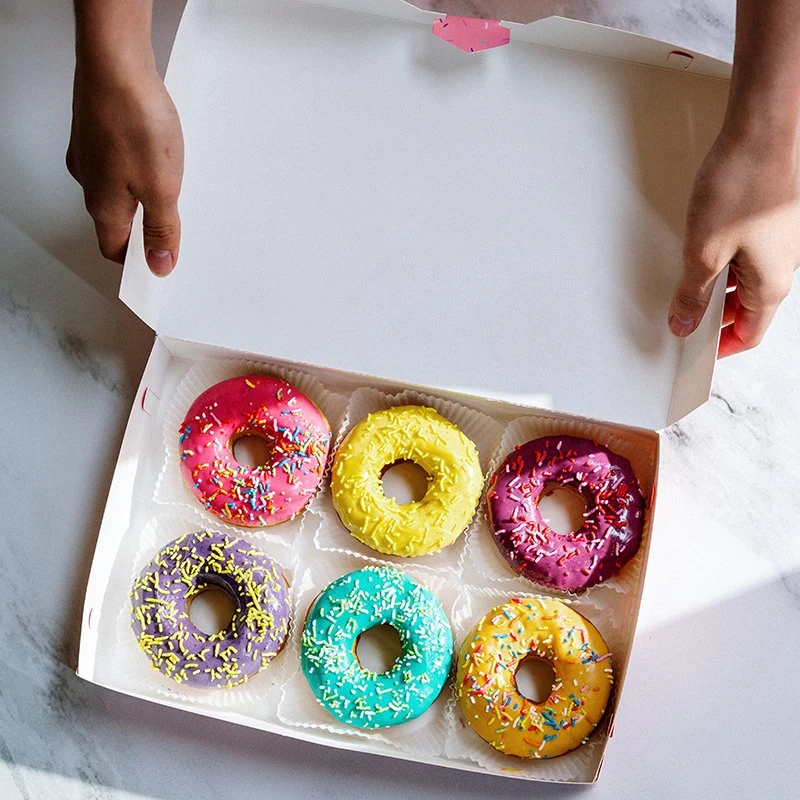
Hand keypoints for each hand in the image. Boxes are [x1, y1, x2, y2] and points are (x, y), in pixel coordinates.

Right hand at [67, 65, 183, 275]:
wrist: (114, 62)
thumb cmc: (135, 123)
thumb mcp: (161, 190)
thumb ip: (162, 230)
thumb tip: (160, 265)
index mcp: (103, 206)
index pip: (114, 248)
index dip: (136, 261)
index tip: (157, 264)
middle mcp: (89, 181)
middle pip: (116, 220)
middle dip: (144, 229)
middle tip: (172, 230)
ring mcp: (89, 152)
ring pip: (117, 188)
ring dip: (142, 196)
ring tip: (171, 190)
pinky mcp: (97, 128)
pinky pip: (117, 161)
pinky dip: (137, 168)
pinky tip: (156, 156)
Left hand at [668, 129, 798, 356]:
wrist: (762, 132)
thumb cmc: (742, 185)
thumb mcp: (703, 252)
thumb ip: (692, 294)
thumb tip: (685, 322)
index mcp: (772, 284)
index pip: (750, 334)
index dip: (721, 347)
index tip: (697, 351)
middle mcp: (784, 266)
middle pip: (749, 309)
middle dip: (716, 318)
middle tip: (684, 318)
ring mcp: (781, 243)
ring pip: (747, 282)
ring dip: (718, 289)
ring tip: (687, 285)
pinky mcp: (772, 222)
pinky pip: (748, 256)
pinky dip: (725, 264)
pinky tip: (702, 252)